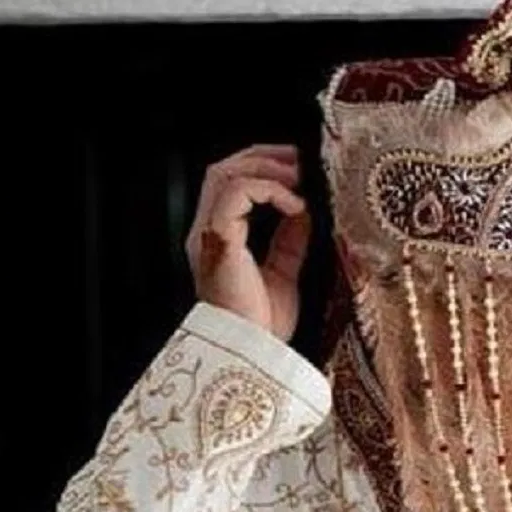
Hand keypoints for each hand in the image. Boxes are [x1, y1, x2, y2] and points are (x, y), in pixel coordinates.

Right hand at [186, 144, 309, 341]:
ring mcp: (209, 236)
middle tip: (300, 160)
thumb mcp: (284, 274)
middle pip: (222, 170)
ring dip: (267, 169)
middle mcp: (207, 234)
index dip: (261, 168)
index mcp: (219, 241)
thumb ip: (290, 240)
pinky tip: (295, 205)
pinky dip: (269, 190)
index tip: (298, 168)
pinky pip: (237, 193)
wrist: (252, 354)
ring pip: (224, 173)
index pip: (229, 186)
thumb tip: (304, 210)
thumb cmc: (263, 327)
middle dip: (263, 157)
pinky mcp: (219, 240)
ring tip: (299, 178)